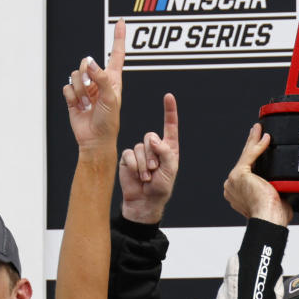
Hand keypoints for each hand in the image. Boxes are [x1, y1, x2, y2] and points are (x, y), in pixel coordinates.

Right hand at [64, 18, 124, 153]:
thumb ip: (102, 78)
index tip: (121, 22)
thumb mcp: (111, 99)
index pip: (116, 54)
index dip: (119, 38)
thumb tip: (89, 62)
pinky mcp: (74, 96)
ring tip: (87, 104)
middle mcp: (99, 81)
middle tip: (92, 93)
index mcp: (112, 79)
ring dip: (79, 90)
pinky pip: (67, 87)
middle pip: (86, 63)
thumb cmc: (108, 122)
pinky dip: (71, 97)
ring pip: (75, 74)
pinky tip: (79, 107)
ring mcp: (86, 88)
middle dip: (86, 76)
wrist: (95, 140)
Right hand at [119, 93, 179, 223]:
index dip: (169, 111)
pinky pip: (130, 154)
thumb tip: (153, 138)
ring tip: (147, 177)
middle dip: (153, 154)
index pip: (170, 126)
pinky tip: (138, 175)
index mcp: (168, 147)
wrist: (144, 201)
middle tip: (155, 170)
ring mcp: (140, 152)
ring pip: (140, 147)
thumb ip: (165, 152)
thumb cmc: (161, 188)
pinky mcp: (128, 158)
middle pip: (151, 136)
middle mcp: (154, 147)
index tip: (168, 96)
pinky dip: (135, 166)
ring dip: (144, 164)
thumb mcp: (170, 170)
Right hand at [224, 124, 292, 226]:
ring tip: (258, 129)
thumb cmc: (274, 217)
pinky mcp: (239, 174)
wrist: (270, 219)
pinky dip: (257, 145)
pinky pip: (249, 155)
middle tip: (257, 132)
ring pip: (246, 156)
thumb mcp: (275, 200)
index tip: (262, 147)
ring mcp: (233, 181)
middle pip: (245, 161)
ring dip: (253, 141)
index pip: (248, 172)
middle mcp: (232, 187)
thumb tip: (288, 185)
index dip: (255, 159)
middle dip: (251, 145)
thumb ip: (276, 190)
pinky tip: (264, 136)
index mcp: (237, 194)